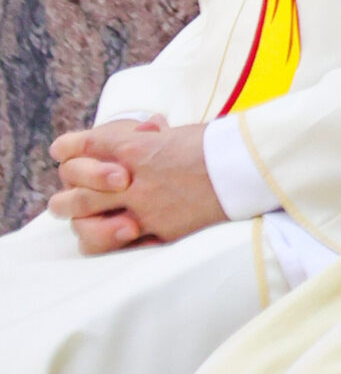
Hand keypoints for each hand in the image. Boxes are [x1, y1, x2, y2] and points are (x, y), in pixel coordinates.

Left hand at [47, 117, 223, 250]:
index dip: (67, 148)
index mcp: (135, 146)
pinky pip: (121, 245)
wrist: (247, 167)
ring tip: (83, 222)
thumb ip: (154, 137)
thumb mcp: (180, 132)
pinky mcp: (159, 231)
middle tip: (65, 198)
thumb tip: (148, 128)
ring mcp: (143, 208)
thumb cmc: (218, 144)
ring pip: (88, 223)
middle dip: (67, 194)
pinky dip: (114, 242)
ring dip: (81, 223)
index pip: (84, 146)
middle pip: (76, 190)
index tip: (61, 150)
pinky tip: (115, 238)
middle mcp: (132, 178)